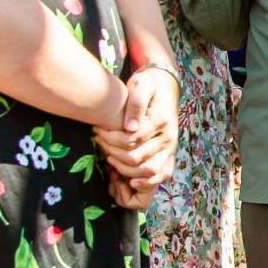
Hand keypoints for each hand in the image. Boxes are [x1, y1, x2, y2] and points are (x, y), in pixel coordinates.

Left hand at [95, 67, 178, 205]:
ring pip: (147, 170)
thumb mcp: (141, 84)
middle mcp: (168, 138)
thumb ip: (136, 103)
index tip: (97, 130)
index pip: (130, 140)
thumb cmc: (149, 84)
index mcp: (161, 121)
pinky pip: (161, 175)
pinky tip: (129, 180)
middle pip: (135, 157)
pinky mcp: (169, 155)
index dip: (109, 139)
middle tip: (99, 142)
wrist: (166, 86)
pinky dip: (145, 183)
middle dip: (112, 152)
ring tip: (110, 157)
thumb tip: (130, 127)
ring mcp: (170, 149)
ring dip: (125, 169)